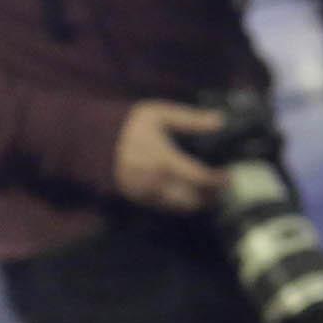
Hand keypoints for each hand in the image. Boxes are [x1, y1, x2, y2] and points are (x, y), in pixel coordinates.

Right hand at [111, 101, 226, 212]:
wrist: (92, 141)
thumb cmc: (129, 126)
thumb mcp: (160, 114)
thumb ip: (191, 119)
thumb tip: (220, 120)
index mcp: (164, 161)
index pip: (199, 178)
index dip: (218, 181)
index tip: (230, 177)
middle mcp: (156, 182)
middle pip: (192, 200)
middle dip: (211, 197)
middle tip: (223, 188)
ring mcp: (145, 194)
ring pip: (179, 208)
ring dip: (197, 203)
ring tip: (210, 192)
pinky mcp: (138, 199)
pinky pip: (165, 208)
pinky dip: (180, 204)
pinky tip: (189, 193)